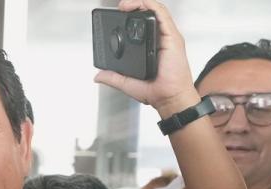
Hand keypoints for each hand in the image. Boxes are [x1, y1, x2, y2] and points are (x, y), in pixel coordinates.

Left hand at [93, 0, 200, 116]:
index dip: (131, 17)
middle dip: (135, 6)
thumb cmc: (157, 91)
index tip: (118, 16)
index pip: (143, 25)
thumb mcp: (127, 83)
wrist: (170, 98)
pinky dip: (151, 6)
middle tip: (121, 8)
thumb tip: (98, 76)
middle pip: (149, 14)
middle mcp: (160, 39)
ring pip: (156, 11)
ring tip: (126, 5)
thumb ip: (113, 78)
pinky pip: (162, 15)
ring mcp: (167, 37)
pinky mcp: (172, 37)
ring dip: (140, 3)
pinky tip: (140, 6)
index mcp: (151, 47)